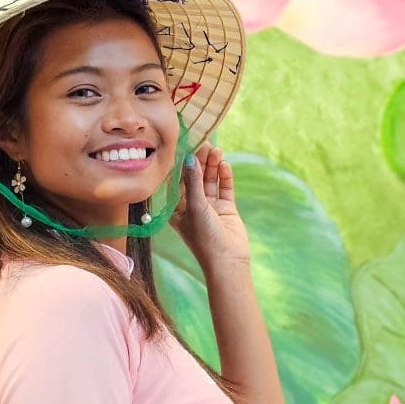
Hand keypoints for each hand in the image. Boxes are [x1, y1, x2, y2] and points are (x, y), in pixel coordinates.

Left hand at [169, 143, 249, 267]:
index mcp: (177, 209)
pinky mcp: (226, 209)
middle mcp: (192, 207)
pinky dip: (225, 177)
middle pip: (195, 178)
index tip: (186, 145)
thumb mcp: (195, 207)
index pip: (178, 182)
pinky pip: (224, 189)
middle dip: (200, 161)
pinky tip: (225, 164)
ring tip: (217, 150)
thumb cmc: (204, 238)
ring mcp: (210, 207)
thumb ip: (193, 182)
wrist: (227, 260)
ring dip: (213, 166)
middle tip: (204, 143)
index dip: (182, 164)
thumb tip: (190, 158)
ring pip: (210, 181)